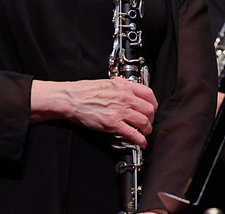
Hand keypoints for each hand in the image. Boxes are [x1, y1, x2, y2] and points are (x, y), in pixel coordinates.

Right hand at [31, 78, 157, 147]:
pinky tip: (141, 142)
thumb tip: (129, 90)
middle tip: (148, 122)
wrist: (71, 99)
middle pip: (149, 109)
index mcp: (124, 86)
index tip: (152, 109)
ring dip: (147, 129)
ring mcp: (120, 111)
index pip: (149, 94)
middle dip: (151, 118)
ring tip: (145, 132)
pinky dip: (140, 140)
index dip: (153, 103)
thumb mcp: (107, 83)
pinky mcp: (112, 124)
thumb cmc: (84, 91)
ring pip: (144, 121)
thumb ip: (121, 87)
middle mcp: (125, 98)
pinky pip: (132, 133)